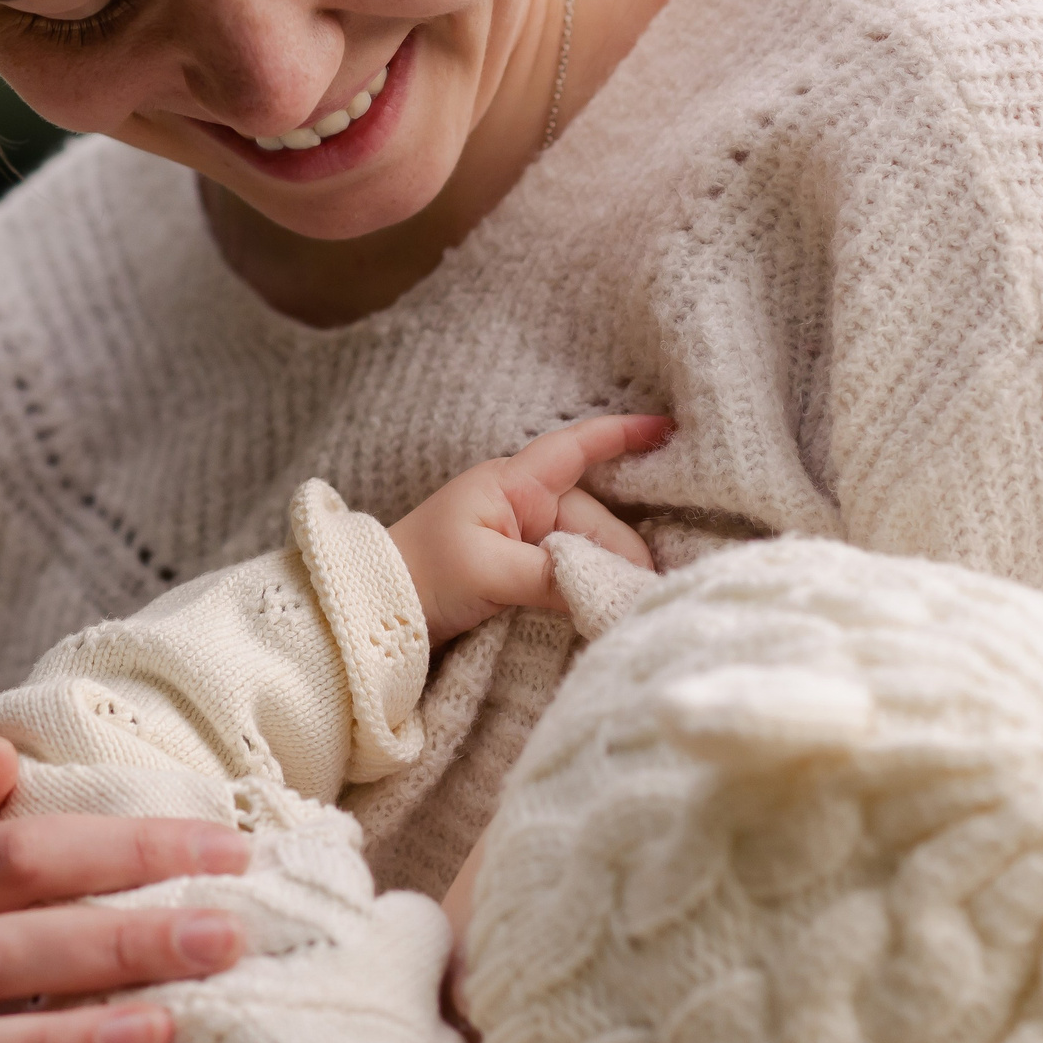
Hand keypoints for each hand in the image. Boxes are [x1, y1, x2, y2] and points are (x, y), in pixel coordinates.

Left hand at [387, 414, 671, 640]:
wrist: (372, 614)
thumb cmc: (420, 575)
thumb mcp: (487, 572)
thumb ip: (550, 576)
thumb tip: (610, 588)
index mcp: (513, 484)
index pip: (578, 447)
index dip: (624, 434)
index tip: (671, 429)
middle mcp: (523, 504)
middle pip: (595, 517)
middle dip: (623, 550)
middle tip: (646, 593)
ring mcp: (522, 539)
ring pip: (587, 549)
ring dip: (608, 574)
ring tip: (632, 605)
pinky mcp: (518, 574)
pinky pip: (569, 572)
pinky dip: (589, 588)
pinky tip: (606, 608)